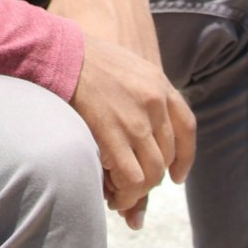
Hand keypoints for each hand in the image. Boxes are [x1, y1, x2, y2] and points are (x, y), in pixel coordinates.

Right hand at [48, 0, 194, 228]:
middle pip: (167, 155)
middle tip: (132, 188)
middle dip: (151, 179)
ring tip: (119, 196)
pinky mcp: (113, 131)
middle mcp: (154, 102)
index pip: (187, 128)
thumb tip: (142, 139)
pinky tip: (111, 193)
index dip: (184, 158)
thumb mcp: (126, 67)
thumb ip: (141, 95)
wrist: (60, 51)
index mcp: (159, 83)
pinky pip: (131, 176)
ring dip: (136, 191)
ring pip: (152, 172)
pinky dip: (124, 192)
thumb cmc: (84, 59)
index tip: (175, 176)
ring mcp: (135, 118)